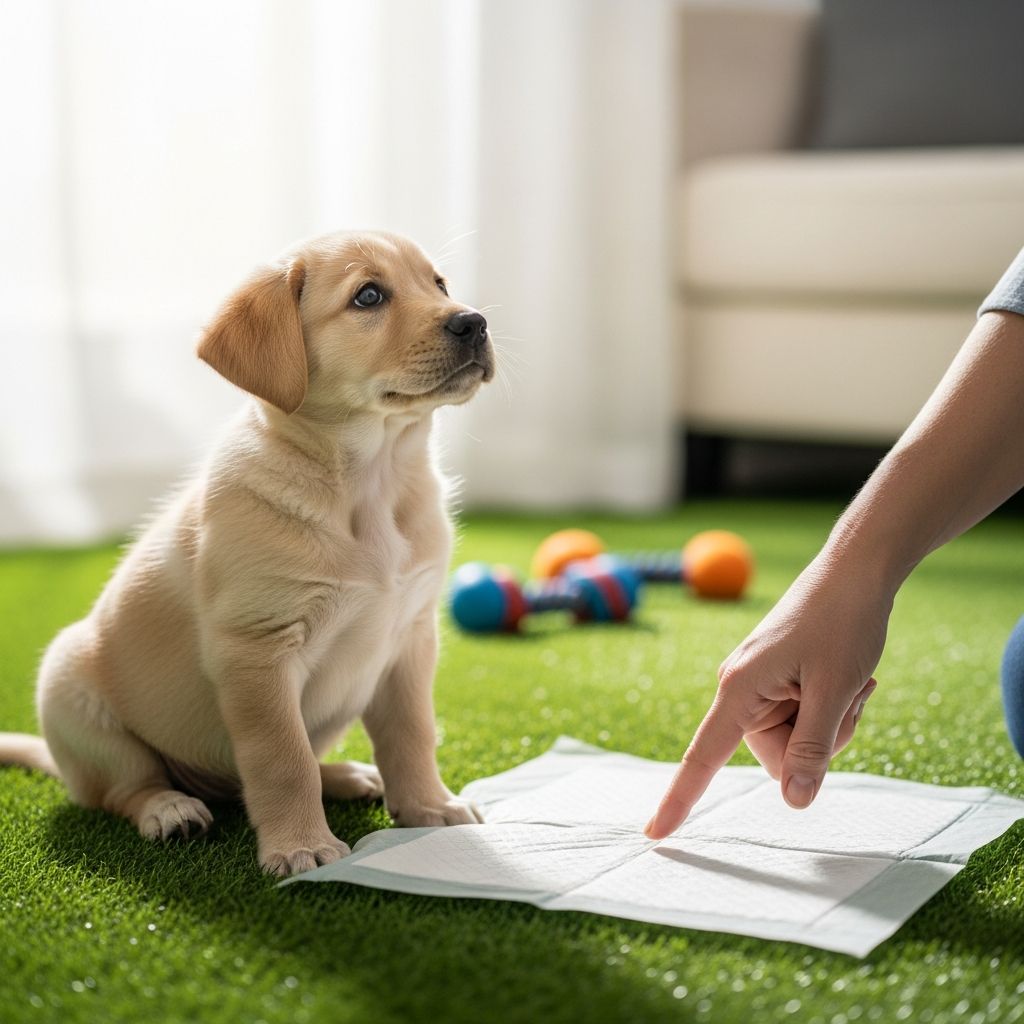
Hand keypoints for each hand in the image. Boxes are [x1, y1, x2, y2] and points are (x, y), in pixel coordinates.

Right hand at [645, 553, 891, 839]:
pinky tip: (850, 678)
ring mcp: (758, 682)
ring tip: (851, 683)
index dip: (680, 798)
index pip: (702, 756)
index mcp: (740, 689)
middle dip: (818, 743)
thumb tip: (793, 801)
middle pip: (774, 755)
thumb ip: (812, 750)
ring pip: (794, 740)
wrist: (854, 571)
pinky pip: (799, 718)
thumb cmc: (843, 623)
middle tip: (847, 700)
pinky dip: (830, 708)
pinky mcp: (776, 678)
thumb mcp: (834, 691)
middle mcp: (740, 688)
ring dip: (831, 724)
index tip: (655, 834)